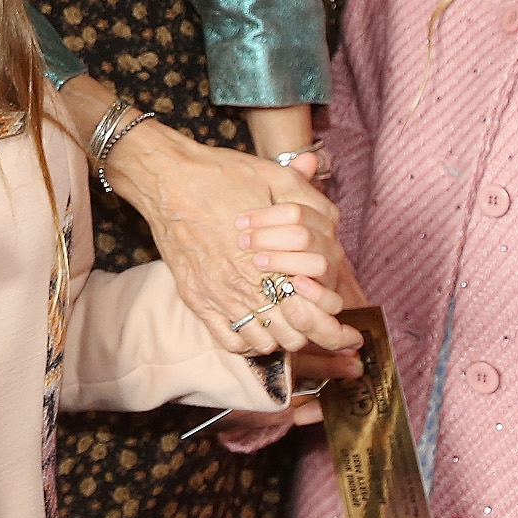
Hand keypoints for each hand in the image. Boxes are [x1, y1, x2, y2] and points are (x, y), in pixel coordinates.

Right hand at [101, 116, 359, 355]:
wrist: (168, 178)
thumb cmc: (221, 175)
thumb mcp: (273, 177)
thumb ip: (307, 196)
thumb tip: (332, 214)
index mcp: (275, 259)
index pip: (314, 313)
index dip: (335, 329)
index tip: (349, 334)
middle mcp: (248, 285)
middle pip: (292, 335)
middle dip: (310, 335)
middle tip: (319, 330)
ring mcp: (220, 296)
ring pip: (262, 342)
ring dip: (279, 337)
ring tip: (286, 324)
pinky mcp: (197, 298)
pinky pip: (230, 340)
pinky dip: (247, 342)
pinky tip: (254, 325)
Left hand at [234, 194, 363, 313]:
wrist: (272, 270)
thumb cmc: (271, 235)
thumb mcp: (274, 204)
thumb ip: (291, 181)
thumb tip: (310, 160)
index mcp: (320, 219)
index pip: (296, 212)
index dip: (265, 216)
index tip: (239, 222)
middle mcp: (330, 245)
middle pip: (303, 236)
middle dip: (270, 238)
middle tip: (243, 242)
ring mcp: (331, 272)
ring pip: (318, 264)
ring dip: (286, 262)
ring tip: (258, 261)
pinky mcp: (330, 300)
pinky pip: (332, 300)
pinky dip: (316, 293)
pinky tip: (296, 284)